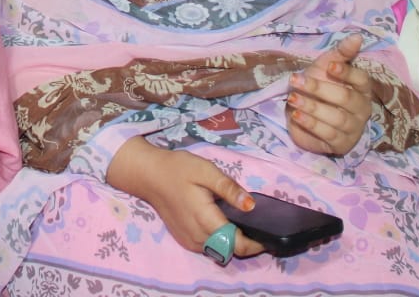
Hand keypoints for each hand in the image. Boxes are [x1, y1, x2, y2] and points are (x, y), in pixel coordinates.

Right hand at [106, 137, 264, 257]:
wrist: (149, 176)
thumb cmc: (178, 169)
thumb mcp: (206, 170)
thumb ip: (229, 188)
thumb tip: (251, 206)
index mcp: (205, 219)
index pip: (237, 245)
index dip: (256, 244)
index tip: (268, 233)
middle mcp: (197, 236)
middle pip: (231, 250)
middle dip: (247, 241)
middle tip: (257, 222)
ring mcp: (190, 241)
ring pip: (220, 250)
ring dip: (233, 241)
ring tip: (241, 220)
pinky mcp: (185, 240)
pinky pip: (209, 247)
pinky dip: (220, 239)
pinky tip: (222, 221)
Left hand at [286, 34, 372, 155]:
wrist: (303, 112)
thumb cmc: (319, 85)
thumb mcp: (325, 67)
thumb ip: (341, 53)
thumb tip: (357, 36)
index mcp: (362, 88)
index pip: (361, 79)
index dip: (346, 72)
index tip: (329, 66)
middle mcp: (362, 109)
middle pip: (345, 98)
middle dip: (319, 88)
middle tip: (295, 81)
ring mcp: (353, 128)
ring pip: (336, 118)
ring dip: (312, 107)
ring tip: (292, 98)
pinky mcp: (341, 144)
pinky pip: (327, 134)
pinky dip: (311, 124)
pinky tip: (296, 115)